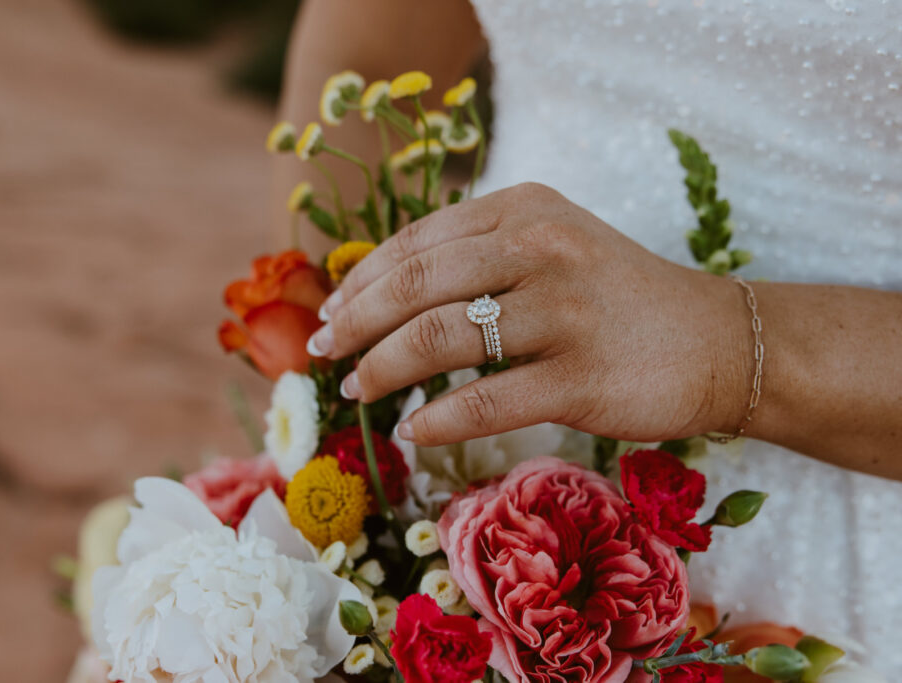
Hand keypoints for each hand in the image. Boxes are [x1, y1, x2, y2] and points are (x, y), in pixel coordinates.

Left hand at [306, 182, 752, 445]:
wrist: (720, 340)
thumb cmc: (619, 297)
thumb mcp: (553, 246)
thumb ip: (480, 255)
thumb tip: (383, 292)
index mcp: (525, 209)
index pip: (417, 241)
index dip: (362, 281)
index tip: (332, 312)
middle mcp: (541, 248)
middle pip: (414, 284)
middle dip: (354, 322)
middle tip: (324, 350)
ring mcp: (562, 312)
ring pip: (438, 340)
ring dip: (381, 370)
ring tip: (357, 390)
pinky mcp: (581, 378)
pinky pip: (484, 402)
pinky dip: (436, 420)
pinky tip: (413, 430)